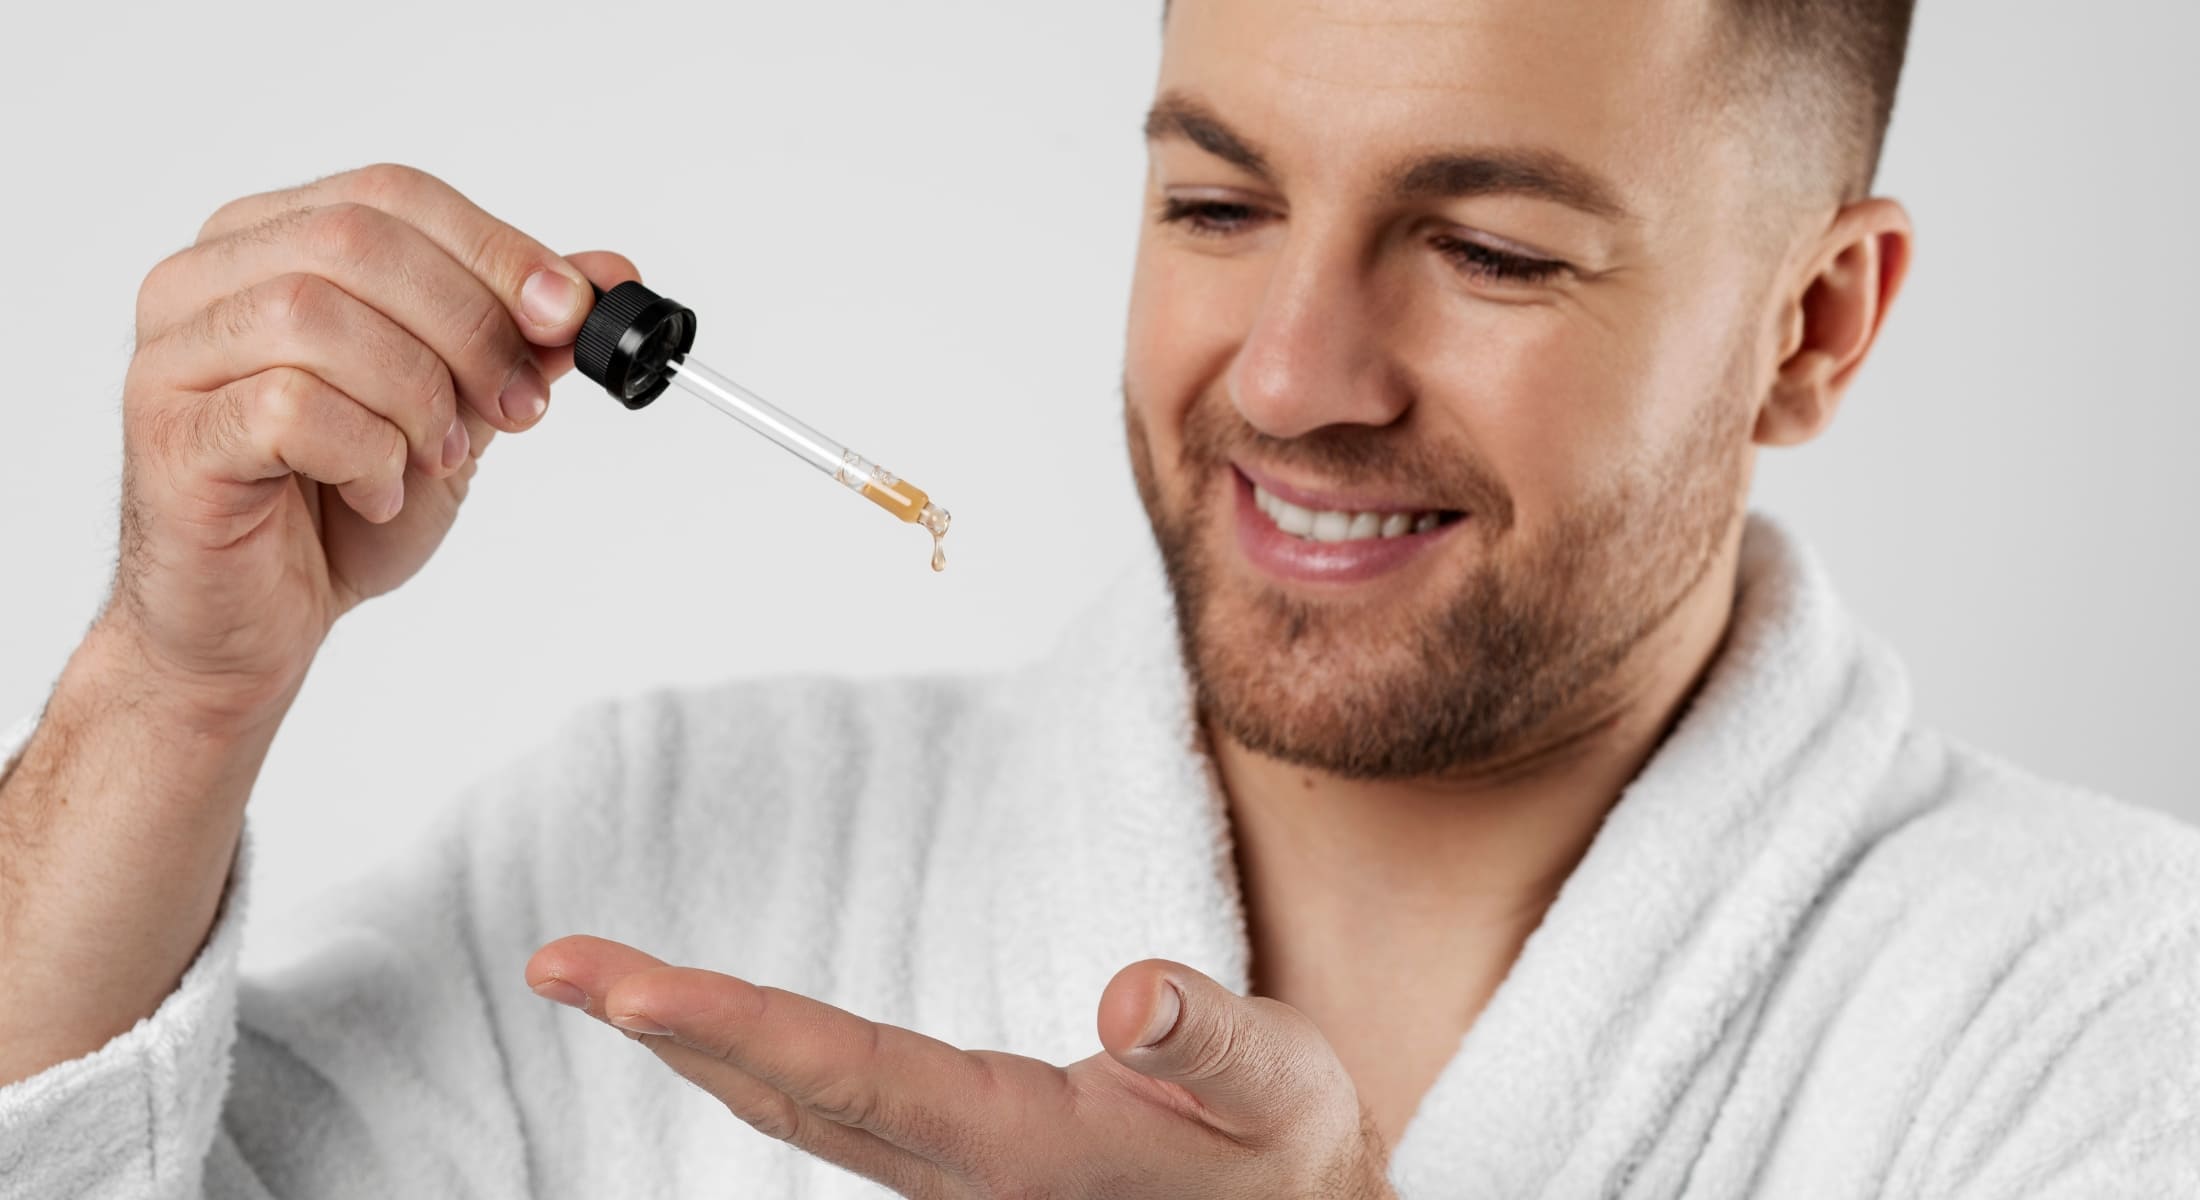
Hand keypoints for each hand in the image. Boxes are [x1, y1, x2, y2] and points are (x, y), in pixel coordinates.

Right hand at [112, 162, 635, 729]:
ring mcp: (174, 354)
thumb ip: (519, 337)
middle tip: (518, 405)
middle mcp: (205, 280)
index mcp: (271, 243)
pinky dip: (365, 455)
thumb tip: (609, 273)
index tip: (568, 315)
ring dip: (415, 396)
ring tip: (433, 459)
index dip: (495, 250)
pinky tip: (374, 494)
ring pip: (316, 316)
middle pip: (358, 241)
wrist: (259, 622)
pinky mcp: (170, 434)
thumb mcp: (457, 409)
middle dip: (468, 327)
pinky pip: (286, 408)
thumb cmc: (339, 511)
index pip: (393, 195)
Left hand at [527, 937, 1395, 1198]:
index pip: (848, 1074)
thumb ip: (1206, 1040)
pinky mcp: (958, 1166)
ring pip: (793, 1108)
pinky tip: (712, 1033)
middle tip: (555, 961)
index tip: (622, 986)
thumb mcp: (1276, 1090)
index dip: (729, 1024)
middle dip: (664, 1025)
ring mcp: (950, 1181)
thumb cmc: (1284, 1160)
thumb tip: (1128, 990)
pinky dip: (753, 1060)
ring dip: (691, 1041)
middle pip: (784, 1094)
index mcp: (1019, 1150)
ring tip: (600, 980)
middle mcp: (959, 1175)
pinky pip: (827, 1111)